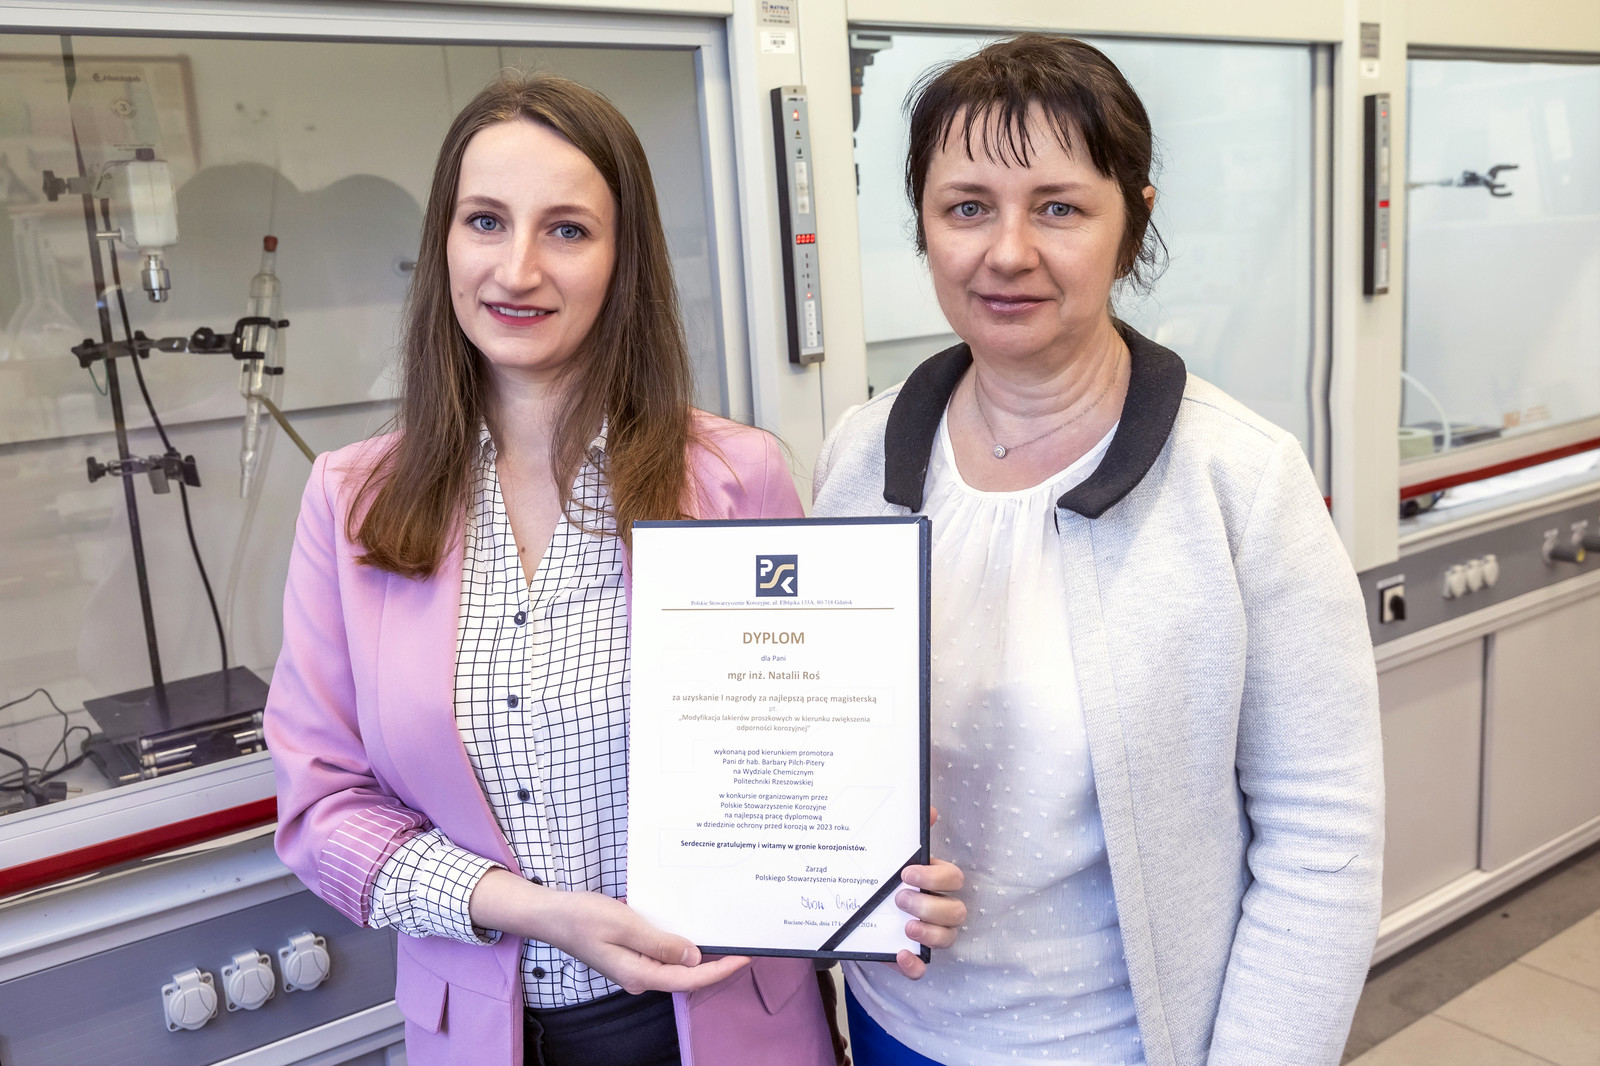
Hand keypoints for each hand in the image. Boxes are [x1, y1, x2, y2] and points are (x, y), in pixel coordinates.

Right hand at [469, 869, 748, 994]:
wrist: (550, 914)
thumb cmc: (582, 916)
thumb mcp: (624, 924)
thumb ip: (660, 942)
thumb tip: (693, 957)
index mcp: (638, 973)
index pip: (689, 979)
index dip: (719, 971)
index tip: (744, 958)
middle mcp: (638, 976)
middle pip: (686, 977)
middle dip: (715, 965)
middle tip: (742, 946)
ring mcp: (633, 967)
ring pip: (675, 966)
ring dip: (699, 955)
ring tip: (724, 938)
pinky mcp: (629, 955)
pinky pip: (661, 955)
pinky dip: (680, 946)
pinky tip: (690, 932)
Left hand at [887, 806, 966, 979]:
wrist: (853, 908)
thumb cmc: (881, 878)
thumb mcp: (890, 856)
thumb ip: (908, 834)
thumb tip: (929, 809)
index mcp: (935, 881)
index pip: (954, 879)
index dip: (936, 878)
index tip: (907, 873)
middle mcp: (938, 908)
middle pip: (957, 912)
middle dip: (930, 905)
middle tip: (900, 899)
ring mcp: (928, 934)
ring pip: (948, 939)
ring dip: (929, 933)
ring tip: (904, 926)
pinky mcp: (911, 957)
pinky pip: (922, 968)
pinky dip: (914, 965)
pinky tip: (900, 954)